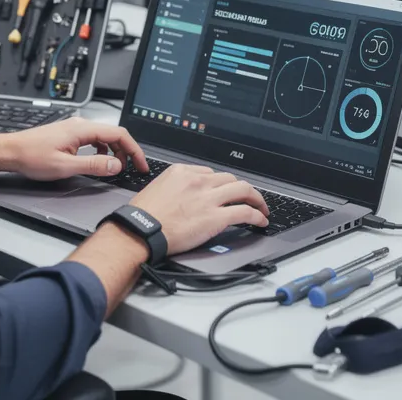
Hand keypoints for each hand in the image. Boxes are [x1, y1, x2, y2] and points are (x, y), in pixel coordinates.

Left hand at [3, 118, 147, 180]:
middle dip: (127, 151)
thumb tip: (116, 166)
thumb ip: (94, 166)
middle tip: (133, 168)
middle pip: (113, 134)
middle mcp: (80, 125)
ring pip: (104, 137)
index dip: (134, 150)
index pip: (119, 134)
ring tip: (116, 168)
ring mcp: (74, 129)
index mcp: (82, 129)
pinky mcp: (68, 135)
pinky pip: (93, 139)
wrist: (10, 151)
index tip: (142, 164)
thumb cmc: (31, 156)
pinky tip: (98, 162)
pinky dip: (102, 150)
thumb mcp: (65, 166)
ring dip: (114, 152)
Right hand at [130, 164, 268, 254]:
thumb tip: (187, 195)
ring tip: (261, 206)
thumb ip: (176, 187)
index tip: (224, 192)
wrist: (140, 230)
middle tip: (248, 197)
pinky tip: (260, 220)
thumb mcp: (158, 188)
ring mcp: (208, 198)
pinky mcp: (216, 217)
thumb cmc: (143, 215)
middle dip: (242, 189)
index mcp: (182, 172)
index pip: (211, 173)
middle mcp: (198, 181)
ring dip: (256, 198)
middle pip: (230, 178)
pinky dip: (257, 215)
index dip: (221, 184)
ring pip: (243, 190)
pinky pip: (245, 212)